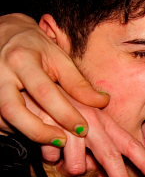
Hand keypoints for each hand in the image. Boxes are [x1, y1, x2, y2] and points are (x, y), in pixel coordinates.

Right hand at [0, 13, 107, 143]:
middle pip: (12, 110)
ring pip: (2, 118)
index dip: (64, 113)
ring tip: (49, 138)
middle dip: (38, 131)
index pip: (44, 92)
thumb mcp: (59, 58)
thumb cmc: (36, 48)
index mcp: (23, 60)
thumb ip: (78, 83)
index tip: (83, 129)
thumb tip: (103, 102)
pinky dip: (13, 130)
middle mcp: (0, 74)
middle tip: (62, 141)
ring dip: (26, 133)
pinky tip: (32, 132)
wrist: (3, 34)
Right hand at [39, 92, 144, 176]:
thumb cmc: (61, 104)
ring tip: (65, 154)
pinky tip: (48, 143)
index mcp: (104, 122)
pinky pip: (53, 158)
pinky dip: (50, 156)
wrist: (33, 83)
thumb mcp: (85, 120)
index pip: (130, 144)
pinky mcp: (51, 128)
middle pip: (111, 157)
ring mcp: (72, 126)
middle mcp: (92, 123)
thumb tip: (96, 169)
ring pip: (78, 165)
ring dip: (72, 166)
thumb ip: (93, 144)